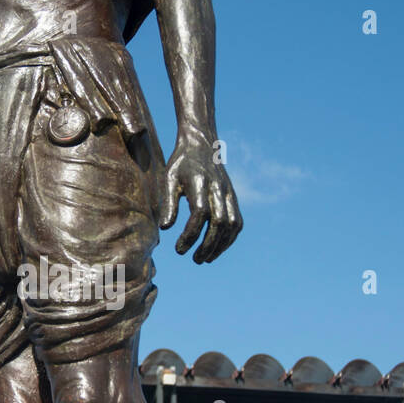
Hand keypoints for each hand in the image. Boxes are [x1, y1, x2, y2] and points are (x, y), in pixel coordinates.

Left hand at [160, 136, 242, 262]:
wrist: (202, 144)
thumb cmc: (181, 163)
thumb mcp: (169, 178)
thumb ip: (168, 203)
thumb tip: (165, 228)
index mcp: (199, 183)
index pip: (200, 214)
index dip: (190, 234)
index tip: (179, 248)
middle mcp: (218, 188)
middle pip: (219, 222)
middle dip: (207, 245)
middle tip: (194, 259)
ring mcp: (229, 193)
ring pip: (232, 225)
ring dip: (220, 245)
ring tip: (205, 259)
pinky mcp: (233, 197)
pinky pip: (237, 222)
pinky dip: (230, 238)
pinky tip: (217, 249)